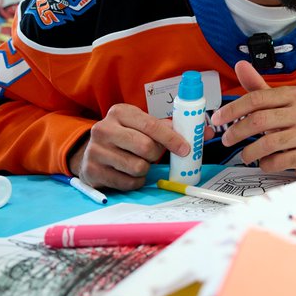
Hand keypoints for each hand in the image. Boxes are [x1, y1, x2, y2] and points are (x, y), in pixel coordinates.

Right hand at [68, 103, 191, 190]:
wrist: (90, 152)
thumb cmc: (125, 137)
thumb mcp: (141, 126)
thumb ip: (170, 127)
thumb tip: (205, 132)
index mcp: (120, 112)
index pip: (151, 125)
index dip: (172, 138)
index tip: (186, 148)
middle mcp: (104, 129)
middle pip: (145, 147)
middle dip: (156, 154)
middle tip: (154, 155)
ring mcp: (95, 151)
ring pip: (137, 166)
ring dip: (145, 168)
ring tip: (139, 162)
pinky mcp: (92, 172)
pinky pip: (128, 182)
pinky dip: (136, 181)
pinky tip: (130, 173)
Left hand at [209, 61, 295, 177]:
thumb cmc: (295, 123)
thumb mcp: (278, 103)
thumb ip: (258, 87)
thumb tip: (240, 64)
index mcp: (294, 94)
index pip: (257, 98)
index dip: (233, 109)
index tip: (217, 118)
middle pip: (259, 120)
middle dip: (237, 132)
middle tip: (226, 140)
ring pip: (268, 143)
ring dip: (249, 152)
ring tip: (245, 155)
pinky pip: (278, 161)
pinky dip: (266, 163)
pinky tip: (265, 161)